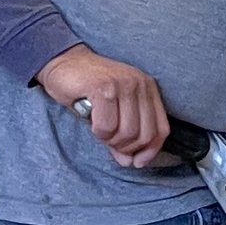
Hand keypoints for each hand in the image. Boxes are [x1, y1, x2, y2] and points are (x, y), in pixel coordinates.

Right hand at [37, 46, 171, 167]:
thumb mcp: (114, 113)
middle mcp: (140, 84)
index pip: (161, 129)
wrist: (64, 62)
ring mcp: (123, 84)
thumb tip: (130, 163)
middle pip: (144, 135)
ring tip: (99, 128)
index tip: (136, 162)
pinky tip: (91, 121)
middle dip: (125, 147)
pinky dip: (98, 132)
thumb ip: (124, 137)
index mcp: (148, 89)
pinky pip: (106, 126)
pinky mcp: (104, 88)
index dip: (150, 151)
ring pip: (126, 133)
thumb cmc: (89, 90)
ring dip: (109, 140)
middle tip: (108, 141)